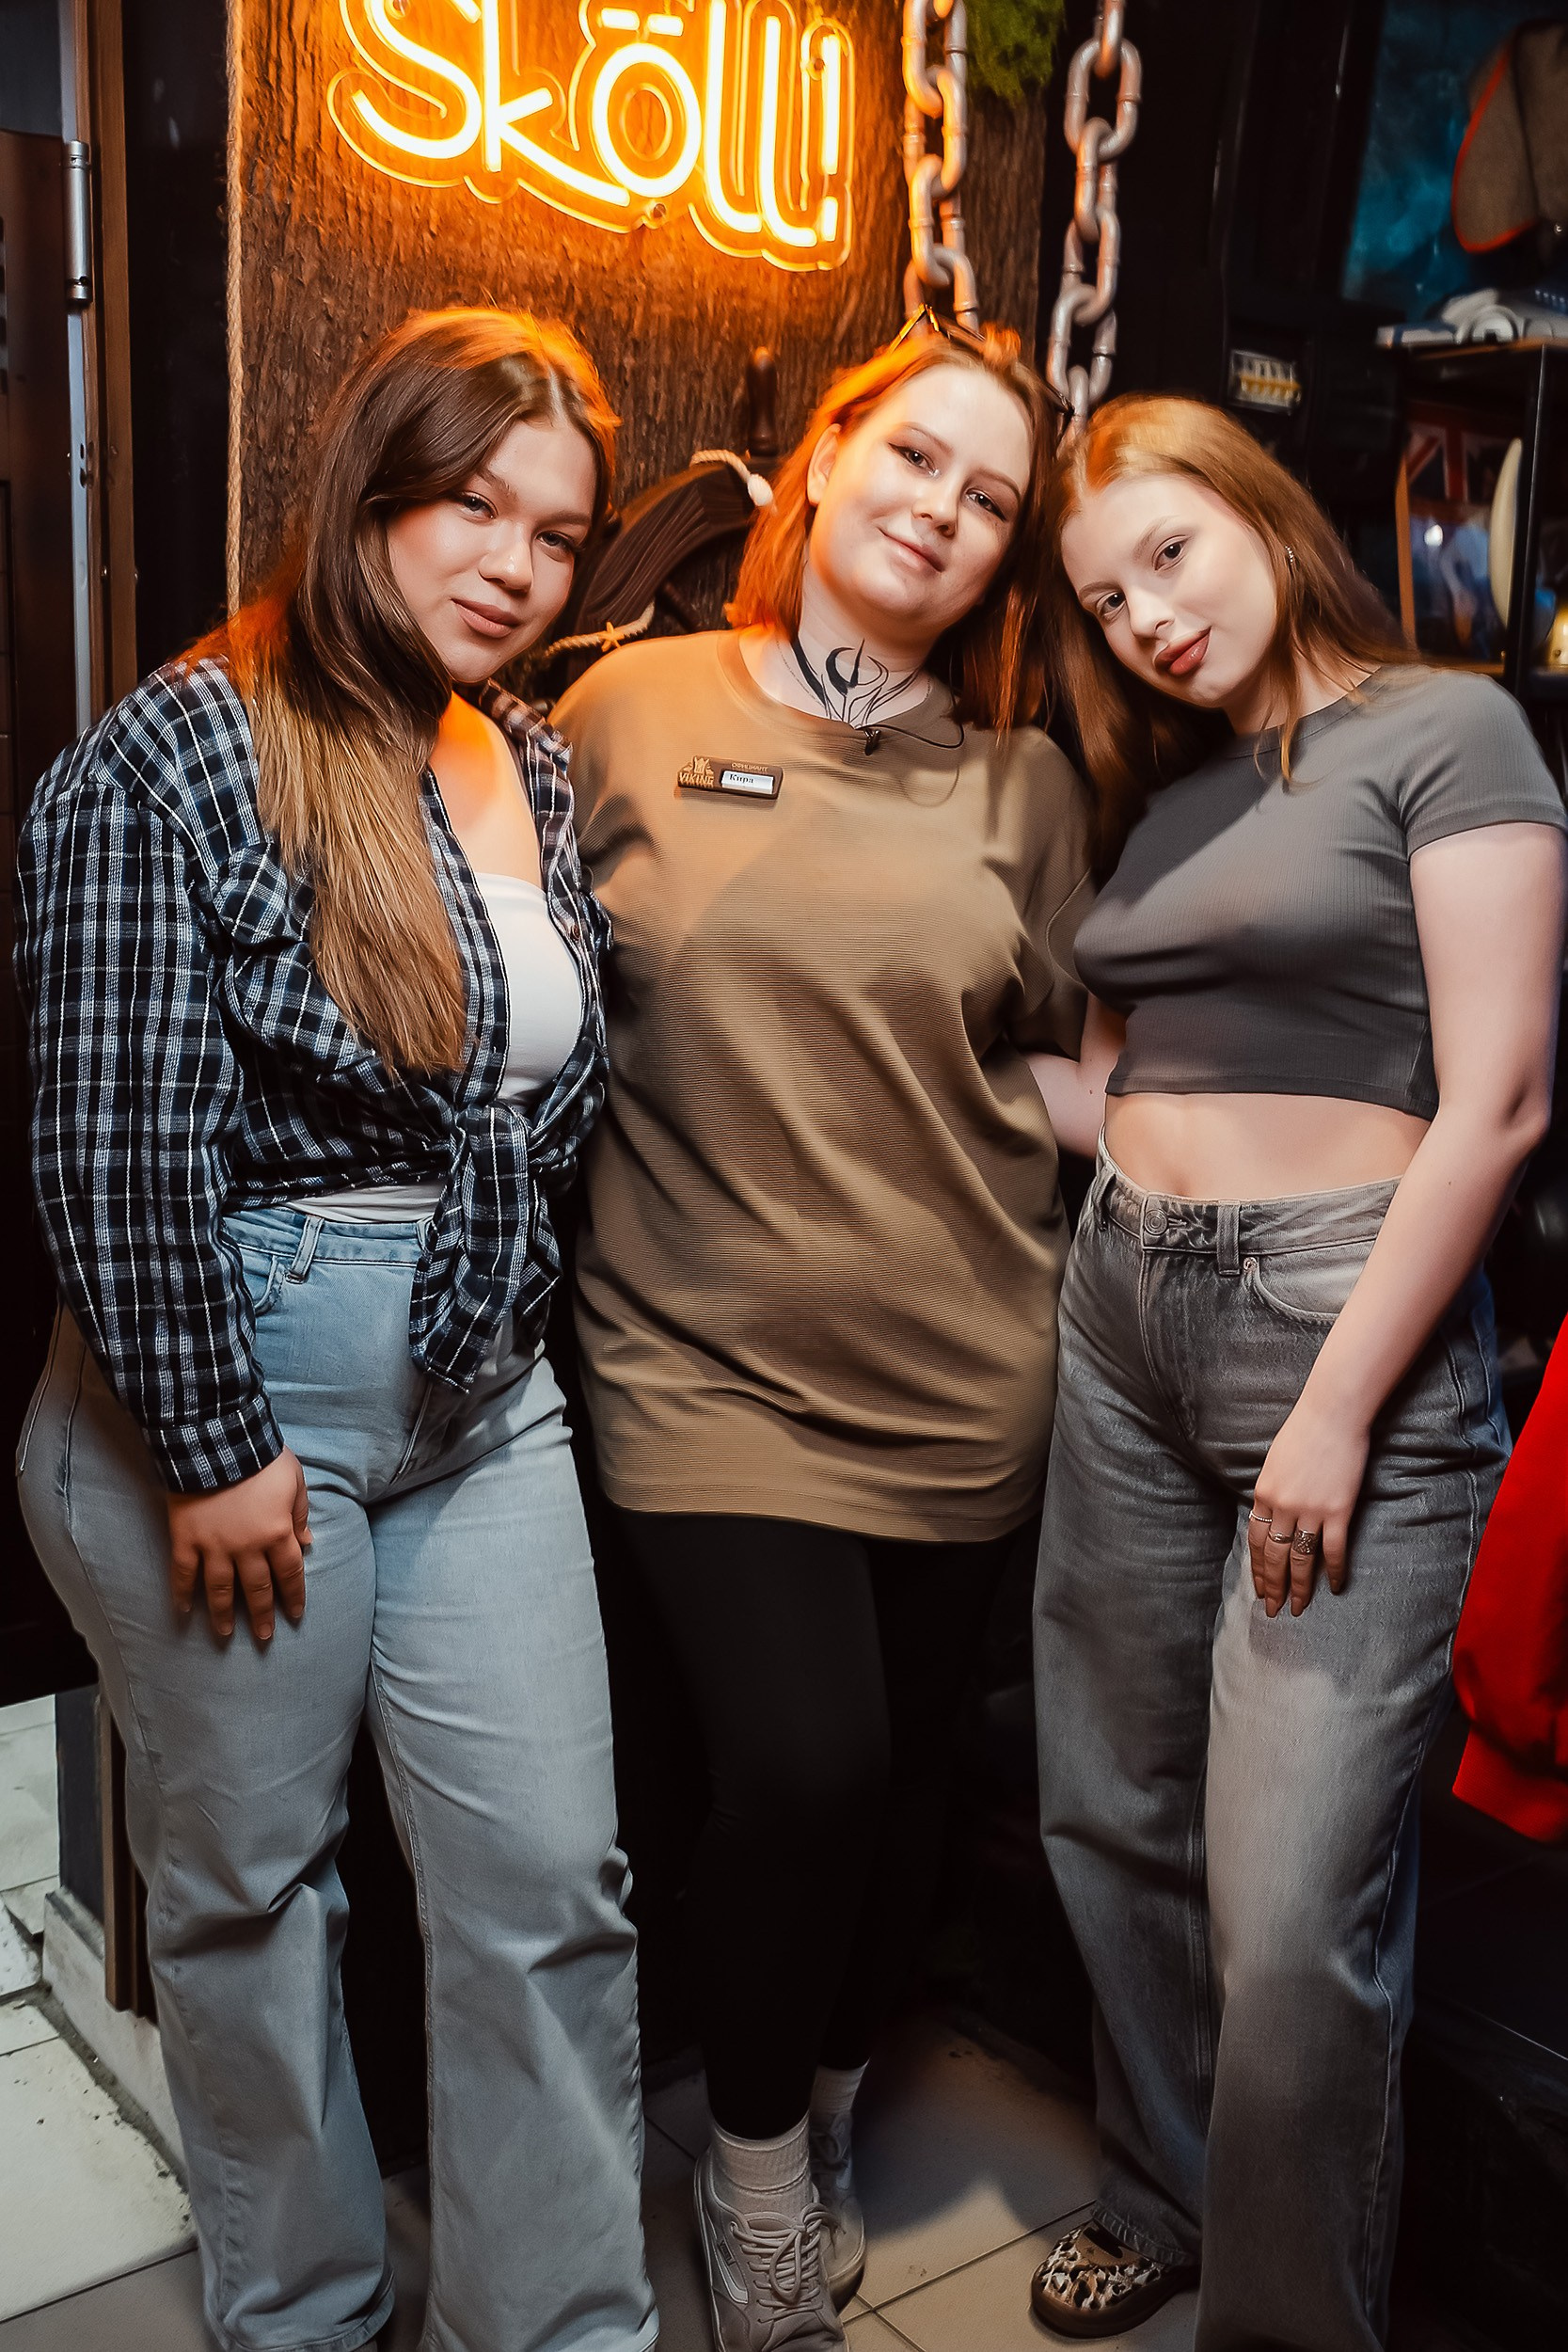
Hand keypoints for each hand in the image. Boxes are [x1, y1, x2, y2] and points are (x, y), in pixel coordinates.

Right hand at [166, 1449, 311, 1641]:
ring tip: (226, 1634)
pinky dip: (181, 1594)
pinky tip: (183, 1612)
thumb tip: (308, 1542)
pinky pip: (182, 1574)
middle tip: (264, 1637)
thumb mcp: (295, 1481)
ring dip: (223, 1615)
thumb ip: (300, 1513)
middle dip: (262, 1615)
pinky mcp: (185, 1540)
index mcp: (276, 1533)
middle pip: (256, 1589)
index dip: (293, 1596)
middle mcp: (247, 1547)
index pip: (290, 1574)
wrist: (216, 1440)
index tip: (294, 1615)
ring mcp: (213, 1546)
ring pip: (219, 1590)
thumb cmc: (261, 1457)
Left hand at [1247, 1395, 1370, 1616]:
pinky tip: (1335, 1587)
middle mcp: (1282, 1506)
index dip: (1257, 1569)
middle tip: (1273, 1610)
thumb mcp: (1275, 1462)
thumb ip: (1272, 1490)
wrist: (1332, 1414)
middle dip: (1273, 1586)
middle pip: (1274, 1556)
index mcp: (1263, 1494)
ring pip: (1301, 1559)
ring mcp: (1310, 1510)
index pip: (1255, 1542)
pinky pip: (1333, 1549)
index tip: (1259, 1589)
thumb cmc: (1305, 1431)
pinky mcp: (1338, 1510)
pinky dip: (1334, 1571)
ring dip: (1300, 1587)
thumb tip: (1273, 1514)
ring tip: (1299, 1608)